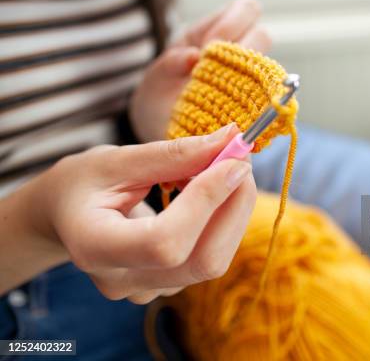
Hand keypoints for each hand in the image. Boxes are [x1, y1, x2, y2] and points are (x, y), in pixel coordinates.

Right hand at [20, 124, 255, 303]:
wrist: (65, 216)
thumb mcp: (115, 160)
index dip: (207, 201)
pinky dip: (225, 219)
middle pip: (201, 260)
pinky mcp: (169, 285)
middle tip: (242, 157)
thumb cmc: (81, 184)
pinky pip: (212, 256)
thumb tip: (230, 140)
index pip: (165, 242)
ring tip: (226, 167)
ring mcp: (148, 290)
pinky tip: (215, 190)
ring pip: (214, 260)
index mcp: (94, 249)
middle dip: (234, 205)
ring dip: (235, 210)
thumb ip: (172, 154)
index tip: (234, 159)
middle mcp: (123, 282)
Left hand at [130, 0, 271, 142]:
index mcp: (212, 34)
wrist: (163, 131)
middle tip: (221, 73)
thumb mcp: (155, 80)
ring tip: (225, 94)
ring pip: (268, 67)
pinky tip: (234, 113)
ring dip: (250, 79)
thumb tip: (194, 56)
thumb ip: (168, 66)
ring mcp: (247, 77)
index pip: (245, 9)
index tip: (210, 49)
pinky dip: (254, 104)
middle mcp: (235, 52)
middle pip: (262, 35)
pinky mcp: (254, 103)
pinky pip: (266, 99)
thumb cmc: (159, 99)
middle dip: (244, 51)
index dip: (233, 24)